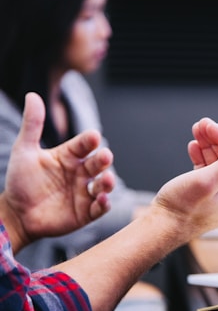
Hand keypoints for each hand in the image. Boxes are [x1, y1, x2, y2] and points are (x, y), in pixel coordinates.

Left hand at [1, 92, 114, 250]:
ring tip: (107, 180)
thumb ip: (32, 125)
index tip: (93, 136)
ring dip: (108, 182)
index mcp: (69, 156)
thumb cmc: (20, 182)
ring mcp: (85, 193)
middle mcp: (81, 173)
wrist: (16, 214)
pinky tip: (102, 199)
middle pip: (97, 164)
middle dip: (103, 160)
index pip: (84, 145)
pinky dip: (104, 204)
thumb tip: (32, 95)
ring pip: (103, 185)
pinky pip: (100, 208)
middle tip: (105, 156)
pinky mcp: (86, 212)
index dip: (89, 141)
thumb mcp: (24, 151)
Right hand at [154, 118, 217, 237]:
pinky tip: (194, 148)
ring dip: (208, 145)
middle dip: (216, 139)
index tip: (208, 125)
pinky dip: (202, 157)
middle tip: (200, 125)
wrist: (160, 228)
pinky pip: (209, 171)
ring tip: (196, 132)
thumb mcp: (207, 180)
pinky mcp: (207, 196)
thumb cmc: (182, 209)